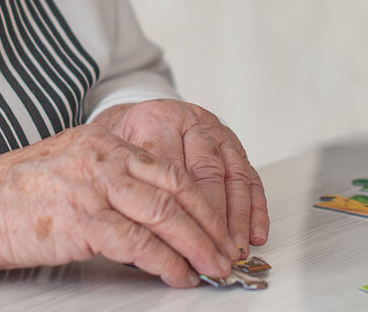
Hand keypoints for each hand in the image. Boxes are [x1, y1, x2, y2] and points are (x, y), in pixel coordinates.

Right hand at [0, 123, 241, 293]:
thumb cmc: (11, 196)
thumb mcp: (67, 167)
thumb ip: (107, 176)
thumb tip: (152, 207)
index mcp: (101, 141)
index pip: (169, 167)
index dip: (203, 199)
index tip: (221, 225)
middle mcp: (101, 156)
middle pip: (177, 188)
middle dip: (211, 224)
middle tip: (230, 251)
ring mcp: (92, 185)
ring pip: (165, 213)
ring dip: (198, 245)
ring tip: (215, 267)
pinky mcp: (81, 219)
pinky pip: (140, 243)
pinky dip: (167, 262)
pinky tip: (179, 275)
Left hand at [92, 100, 269, 256]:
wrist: (138, 116)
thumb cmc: (125, 139)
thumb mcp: (112, 153)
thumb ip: (124, 185)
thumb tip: (137, 237)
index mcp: (156, 120)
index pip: (170, 167)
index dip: (177, 209)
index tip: (178, 242)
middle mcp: (190, 122)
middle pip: (207, 172)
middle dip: (212, 219)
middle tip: (212, 252)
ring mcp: (216, 133)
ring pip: (234, 176)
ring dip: (237, 219)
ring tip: (234, 250)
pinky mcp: (235, 147)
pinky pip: (250, 178)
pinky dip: (255, 209)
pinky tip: (254, 233)